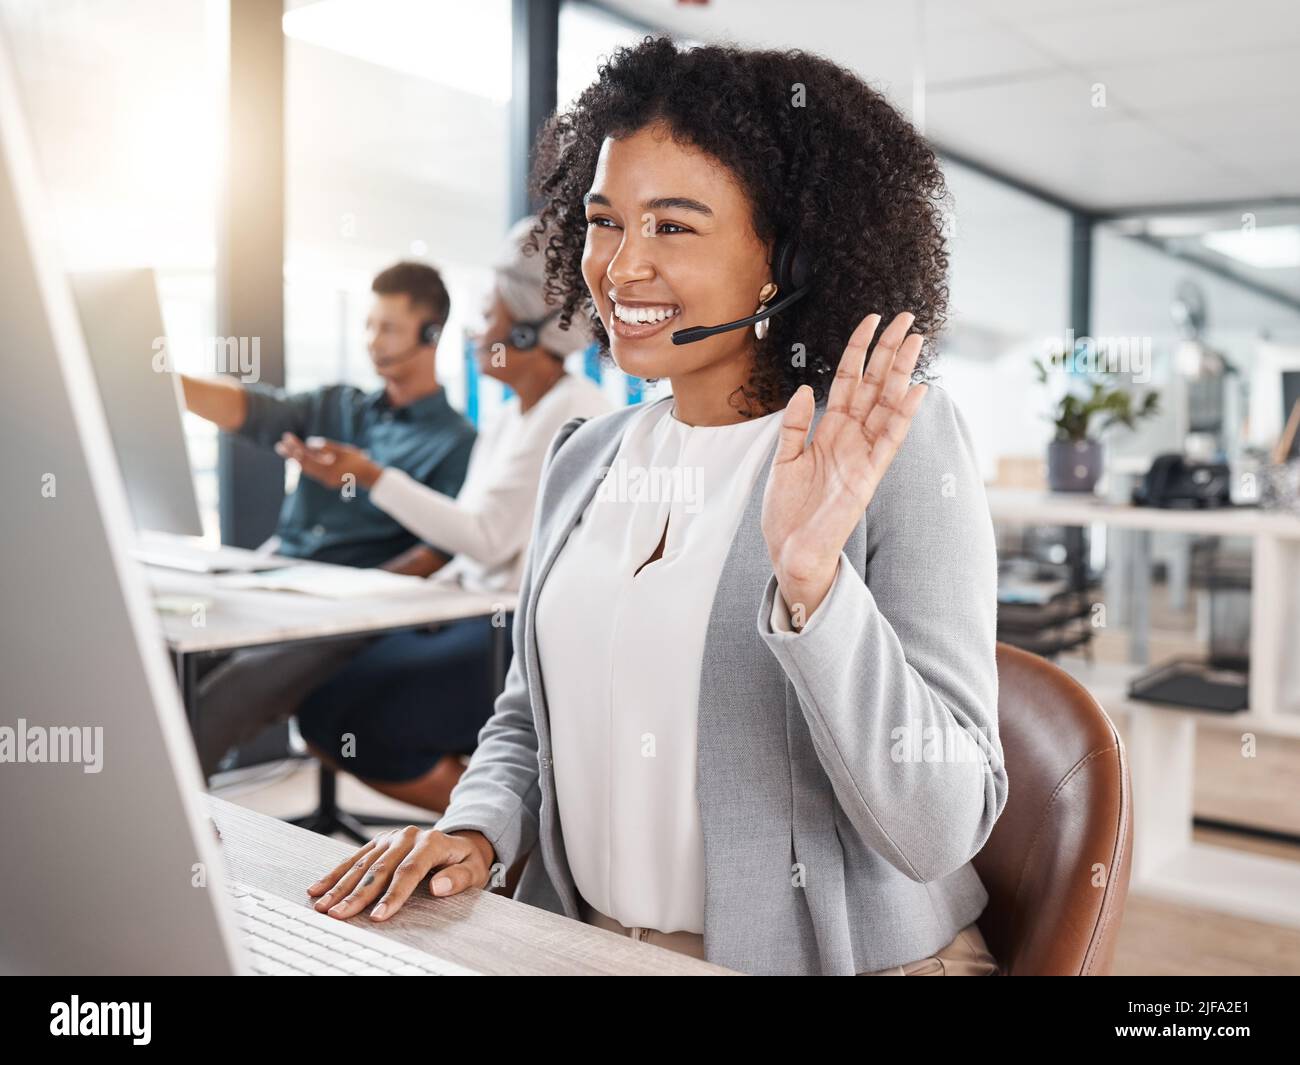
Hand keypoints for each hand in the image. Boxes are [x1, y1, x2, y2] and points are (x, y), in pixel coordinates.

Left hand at [274, 433, 382, 490]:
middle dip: (291, 454)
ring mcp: (325, 480)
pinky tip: (297, 457)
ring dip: (295, 459)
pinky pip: (312, 471)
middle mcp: (324, 478)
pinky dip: (304, 463)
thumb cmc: (358, 461)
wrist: (368, 476)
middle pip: (304, 465)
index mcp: (329, 470)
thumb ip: (327, 446)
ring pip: (306, 469)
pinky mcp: (326, 479)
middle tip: (279, 445)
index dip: (296, 448)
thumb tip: (310, 442)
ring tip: (284, 450)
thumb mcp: (344, 450)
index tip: (287, 439)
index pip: (307, 458)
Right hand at [306, 826, 495, 921]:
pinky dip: (335, 874)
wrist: (460, 842)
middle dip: (357, 895)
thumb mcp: (474, 870)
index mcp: (431, 842)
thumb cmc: (466, 862)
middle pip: (380, 869)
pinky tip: (318, 888)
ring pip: (362, 864)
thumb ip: (458, 878)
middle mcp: (408, 836)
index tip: (377, 916)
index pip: (408, 872)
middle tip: (339, 916)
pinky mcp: (378, 842)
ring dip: (340, 887)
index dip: (392, 895)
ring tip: (323, 907)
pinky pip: (354, 858)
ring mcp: (391, 838)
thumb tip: (438, 886)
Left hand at [760, 311, 928, 624]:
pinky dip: (903, 416)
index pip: (847, 381)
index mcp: (828, 431)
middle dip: (889, 351)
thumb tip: (804, 390)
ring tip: (915, 341)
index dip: (857, 351)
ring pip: (887, 405)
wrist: (790, 551)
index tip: (870, 321)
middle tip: (906, 318)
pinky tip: (915, 390)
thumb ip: (795, 426)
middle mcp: (850, 438)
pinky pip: (890, 441)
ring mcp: (862, 455)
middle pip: (874, 385)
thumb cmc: (787, 512)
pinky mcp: (868, 477)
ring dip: (901, 373)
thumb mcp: (782, 461)